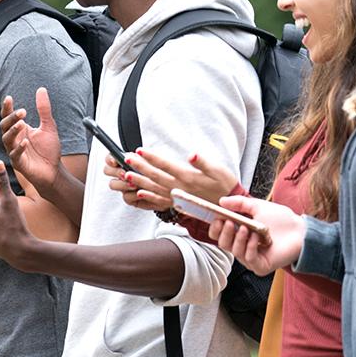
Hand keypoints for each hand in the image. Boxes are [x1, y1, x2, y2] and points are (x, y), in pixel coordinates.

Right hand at [0, 88, 62, 192]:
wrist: (54, 171)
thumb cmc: (48, 150)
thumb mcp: (48, 126)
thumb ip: (44, 109)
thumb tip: (41, 89)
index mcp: (20, 130)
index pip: (9, 117)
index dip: (7, 108)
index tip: (9, 98)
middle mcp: (14, 139)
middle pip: (4, 126)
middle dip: (11, 118)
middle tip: (22, 112)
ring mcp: (15, 151)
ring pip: (7, 139)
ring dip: (13, 131)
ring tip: (22, 124)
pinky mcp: (19, 163)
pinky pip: (15, 155)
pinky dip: (19, 148)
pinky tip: (26, 142)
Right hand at [101, 153, 159, 210]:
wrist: (169, 188)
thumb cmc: (159, 172)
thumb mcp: (150, 161)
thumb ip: (139, 158)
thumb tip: (131, 155)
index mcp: (124, 161)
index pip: (110, 158)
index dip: (110, 159)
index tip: (115, 161)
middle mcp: (121, 173)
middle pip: (107, 170)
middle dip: (115, 172)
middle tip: (125, 173)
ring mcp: (123, 186)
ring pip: (113, 184)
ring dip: (123, 184)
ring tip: (134, 184)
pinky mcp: (129, 198)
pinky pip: (126, 197)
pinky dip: (133, 195)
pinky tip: (141, 193)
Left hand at [109, 149, 239, 210]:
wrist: (229, 206)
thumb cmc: (224, 184)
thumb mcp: (218, 170)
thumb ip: (203, 163)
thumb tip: (191, 155)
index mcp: (188, 177)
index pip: (166, 165)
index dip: (152, 157)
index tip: (140, 150)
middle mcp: (180, 188)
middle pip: (156, 176)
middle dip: (140, 166)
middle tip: (126, 158)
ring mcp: (177, 197)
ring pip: (154, 188)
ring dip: (140, 181)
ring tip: (126, 175)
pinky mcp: (178, 204)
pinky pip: (160, 202)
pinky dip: (149, 197)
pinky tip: (139, 193)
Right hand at [208, 196, 303, 275]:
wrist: (300, 230)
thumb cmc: (281, 219)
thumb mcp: (257, 206)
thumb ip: (239, 203)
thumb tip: (221, 201)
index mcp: (239, 234)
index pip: (219, 235)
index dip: (215, 227)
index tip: (218, 217)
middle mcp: (242, 247)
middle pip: (222, 244)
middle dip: (224, 232)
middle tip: (229, 222)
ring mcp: (250, 258)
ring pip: (234, 251)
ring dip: (238, 238)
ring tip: (247, 227)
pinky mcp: (260, 267)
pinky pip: (248, 258)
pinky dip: (250, 246)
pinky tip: (255, 237)